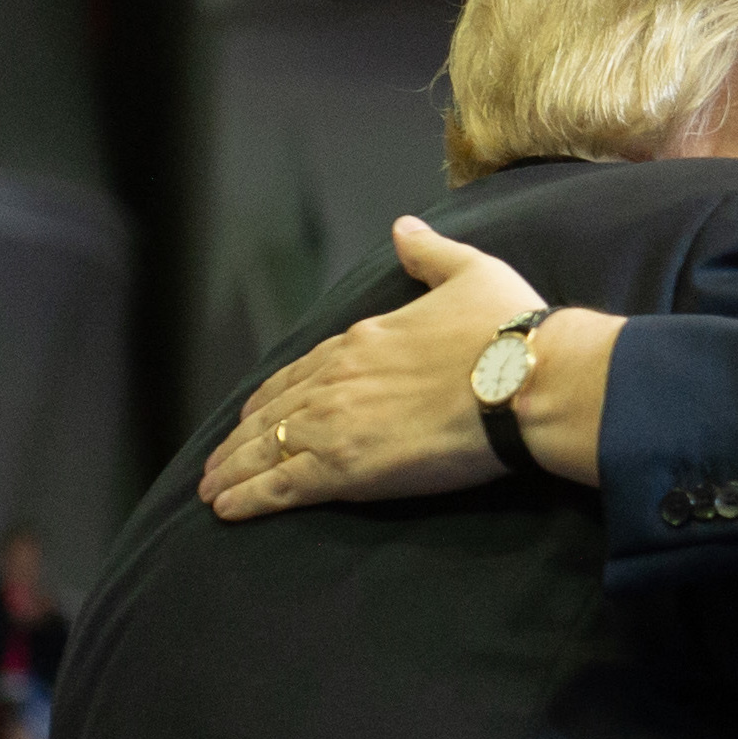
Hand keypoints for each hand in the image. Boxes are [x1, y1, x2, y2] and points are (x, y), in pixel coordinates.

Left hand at [201, 220, 545, 517]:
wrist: (526, 380)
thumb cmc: (509, 330)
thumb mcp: (470, 273)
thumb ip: (430, 255)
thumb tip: (405, 228)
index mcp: (362, 339)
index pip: (301, 371)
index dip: (273, 395)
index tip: (253, 413)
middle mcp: (337, 378)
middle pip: (273, 412)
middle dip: (239, 439)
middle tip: (216, 463)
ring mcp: (334, 423)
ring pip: (266, 449)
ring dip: (233, 471)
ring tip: (212, 493)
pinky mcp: (343, 467)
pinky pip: (281, 484)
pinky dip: (248, 497)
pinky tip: (227, 510)